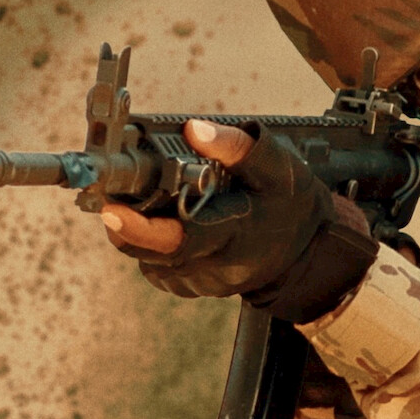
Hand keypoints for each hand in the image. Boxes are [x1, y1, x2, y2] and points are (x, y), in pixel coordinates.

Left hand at [99, 119, 379, 320]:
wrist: (308, 247)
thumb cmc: (289, 199)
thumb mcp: (276, 164)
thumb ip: (236, 147)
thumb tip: (192, 130)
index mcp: (238, 232)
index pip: (183, 238)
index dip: (141, 228)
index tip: (111, 210)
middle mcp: (221, 266)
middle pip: (157, 255)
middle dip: (127, 229)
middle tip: (111, 203)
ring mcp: (207, 282)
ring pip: (153, 262)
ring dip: (138, 235)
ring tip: (140, 207)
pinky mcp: (198, 288)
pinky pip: (160, 269)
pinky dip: (152, 247)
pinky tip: (162, 224)